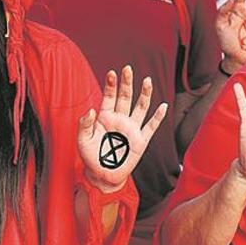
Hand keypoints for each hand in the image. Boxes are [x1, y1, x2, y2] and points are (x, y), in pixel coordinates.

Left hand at [78, 65, 167, 192]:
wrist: (102, 176)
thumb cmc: (90, 156)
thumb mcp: (82, 140)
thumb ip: (85, 124)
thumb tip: (91, 110)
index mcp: (105, 117)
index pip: (110, 96)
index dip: (111, 85)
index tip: (112, 73)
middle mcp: (120, 119)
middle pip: (126, 97)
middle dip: (127, 83)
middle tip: (128, 69)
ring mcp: (131, 129)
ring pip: (140, 108)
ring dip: (144, 94)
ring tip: (147, 80)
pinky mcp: (141, 141)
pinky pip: (151, 127)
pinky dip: (158, 117)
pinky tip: (163, 106)